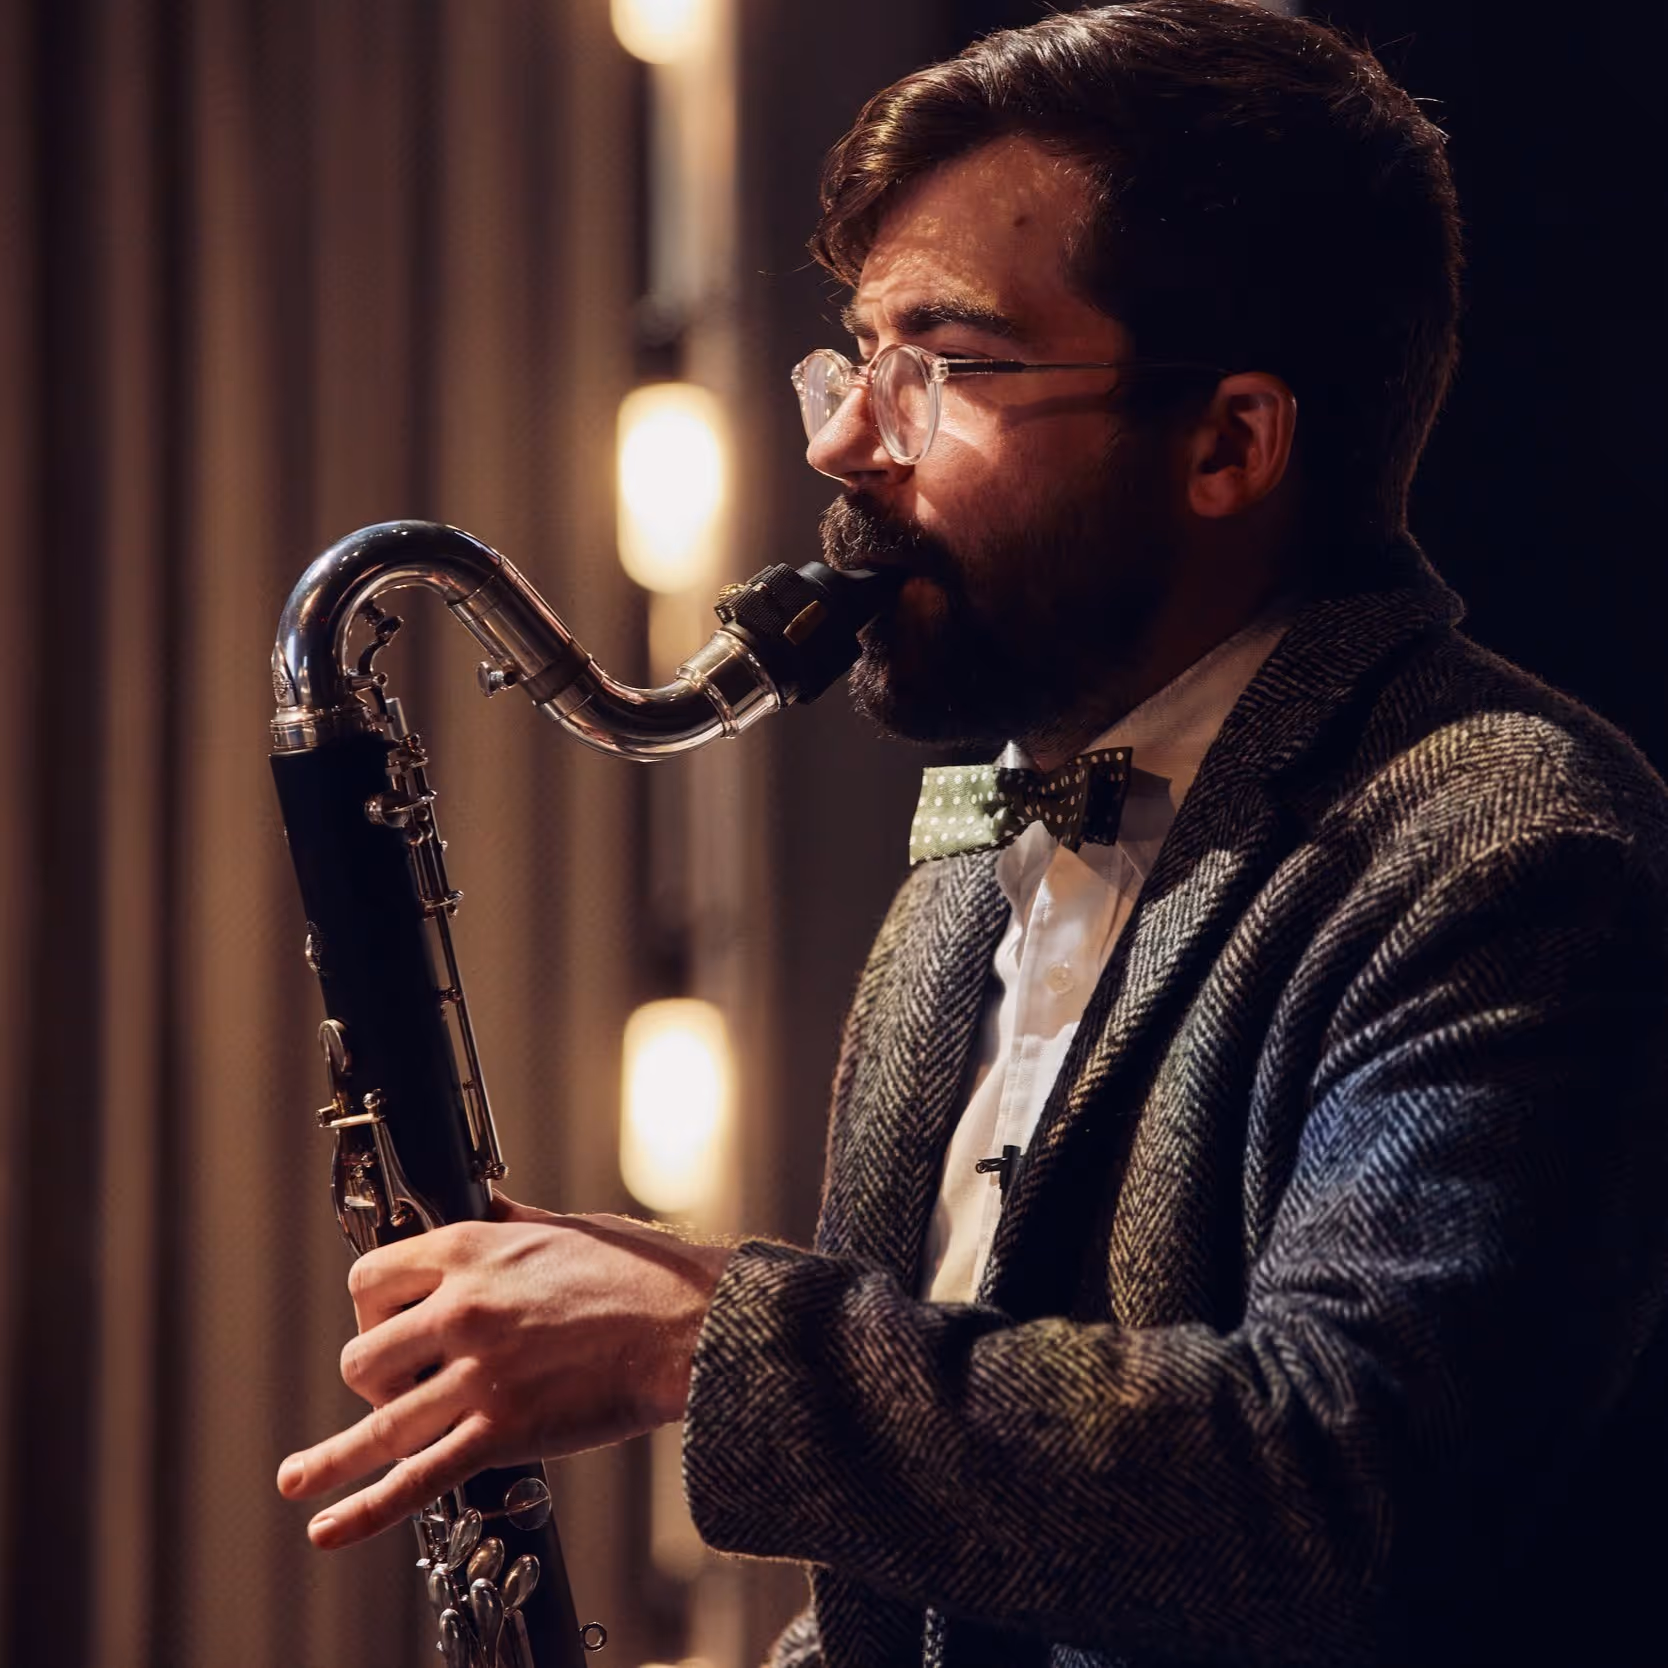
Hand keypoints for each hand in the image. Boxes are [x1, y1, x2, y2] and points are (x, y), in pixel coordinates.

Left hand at [275, 1195, 732, 1548]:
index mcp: (470, 1251)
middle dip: (373, 1378)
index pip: (370, 1279)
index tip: (388, 1327)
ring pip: (377, 1419)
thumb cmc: (638, 1274)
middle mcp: (461, 1309)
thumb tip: (487, 1204)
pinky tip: (325, 1528)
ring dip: (337, 1454)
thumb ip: (511, 1220)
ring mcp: (478, 1373)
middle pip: (363, 1354)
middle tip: (402, 1390)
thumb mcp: (565, 1226)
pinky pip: (417, 1478)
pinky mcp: (502, 1430)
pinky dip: (364, 1509)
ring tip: (298, 1478)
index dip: (370, 1310)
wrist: (688, 1326)